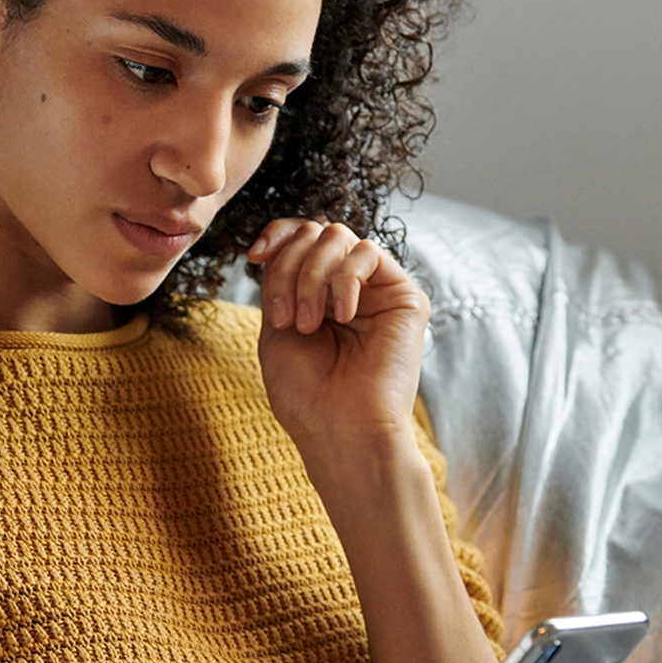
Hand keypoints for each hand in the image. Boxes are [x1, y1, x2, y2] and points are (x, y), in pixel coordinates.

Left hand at [249, 219, 430, 450]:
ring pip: (338, 236)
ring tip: (307, 325)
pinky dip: (344, 279)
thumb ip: (280, 278)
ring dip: (311, 277)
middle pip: (313, 233)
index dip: (278, 234)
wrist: (341, 429)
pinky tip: (343, 317)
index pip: (300, 236)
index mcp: (316, 294)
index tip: (256, 254)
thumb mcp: (275, 327)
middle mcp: (347, 287)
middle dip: (289, 268)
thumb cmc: (306, 393)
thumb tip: (286, 237)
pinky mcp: (405, 296)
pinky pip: (369, 253)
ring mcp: (377, 290)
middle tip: (286, 318)